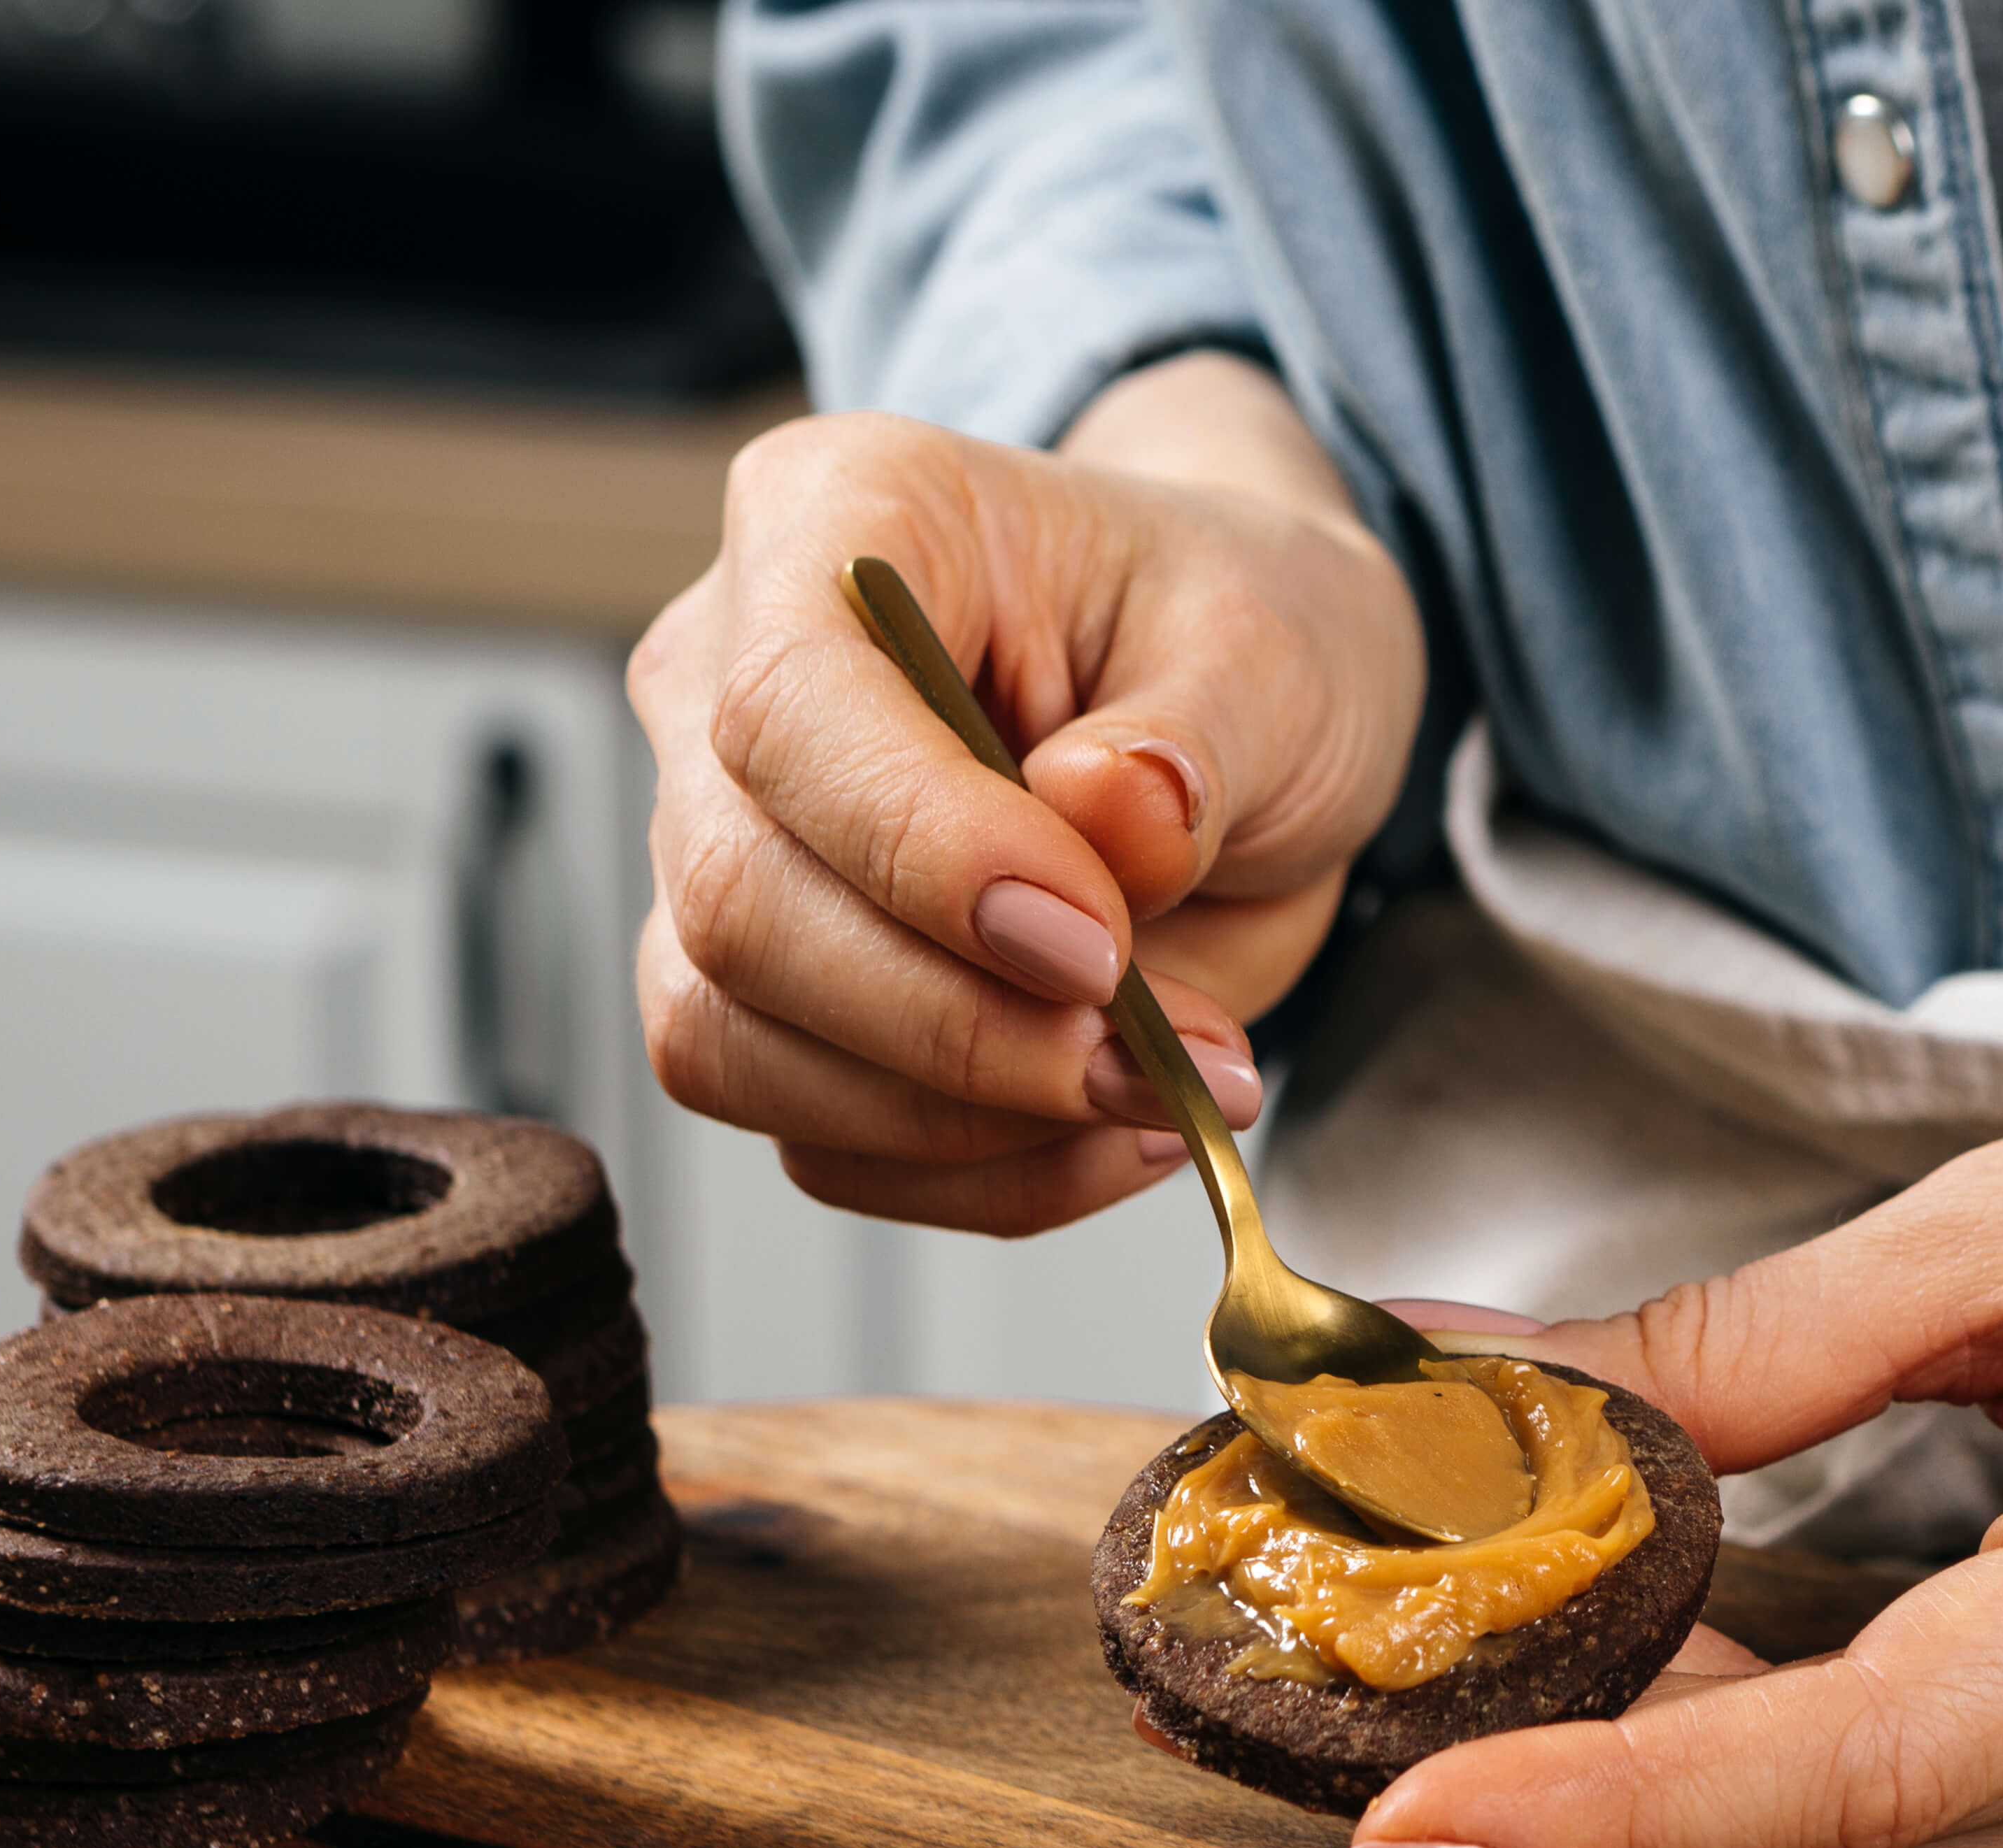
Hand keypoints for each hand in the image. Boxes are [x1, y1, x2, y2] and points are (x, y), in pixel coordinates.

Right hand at [630, 355, 1425, 1232]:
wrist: (1244, 713)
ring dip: (962, 1119)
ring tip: (1160, 1091)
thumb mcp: (1279, 646)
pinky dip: (981, 1173)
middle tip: (1146, 1055)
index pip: (788, 711)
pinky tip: (1115, 1128)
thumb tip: (1105, 820)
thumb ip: (1194, 736)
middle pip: (738, 906)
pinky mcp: (771, 1003)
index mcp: (838, 520)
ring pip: (733, 1045)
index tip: (1096, 945)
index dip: (927, 855)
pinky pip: (821, 1141)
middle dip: (950, 1023)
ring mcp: (724, 850)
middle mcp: (728, 681)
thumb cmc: (1240, 635)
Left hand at [1331, 963, 2002, 1847]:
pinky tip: (1682, 1655)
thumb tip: (1504, 1388)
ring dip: (1679, 1787)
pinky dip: (1788, 1759)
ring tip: (1498, 1668)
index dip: (1613, 1814)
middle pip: (1841, 1845)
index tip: (1401, 1838)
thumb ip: (1768, 1331)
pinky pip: (1954, 1808)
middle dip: (1593, 1806)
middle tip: (1374, 1712)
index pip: (1856, 1762)